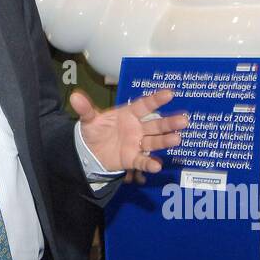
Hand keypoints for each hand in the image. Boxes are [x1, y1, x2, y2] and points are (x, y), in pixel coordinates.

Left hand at [70, 88, 187, 173]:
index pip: (144, 105)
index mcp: (128, 114)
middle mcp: (137, 128)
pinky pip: (142, 161)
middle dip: (169, 122)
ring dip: (165, 141)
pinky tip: (157, 166)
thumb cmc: (95, 131)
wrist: (90, 151)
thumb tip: (74, 96)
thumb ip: (85, 109)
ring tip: (177, 139)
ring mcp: (137, 143)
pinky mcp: (132, 158)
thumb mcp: (89, 120)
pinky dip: (149, 163)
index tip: (170, 93)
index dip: (156, 100)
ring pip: (154, 141)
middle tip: (184, 120)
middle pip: (156, 124)